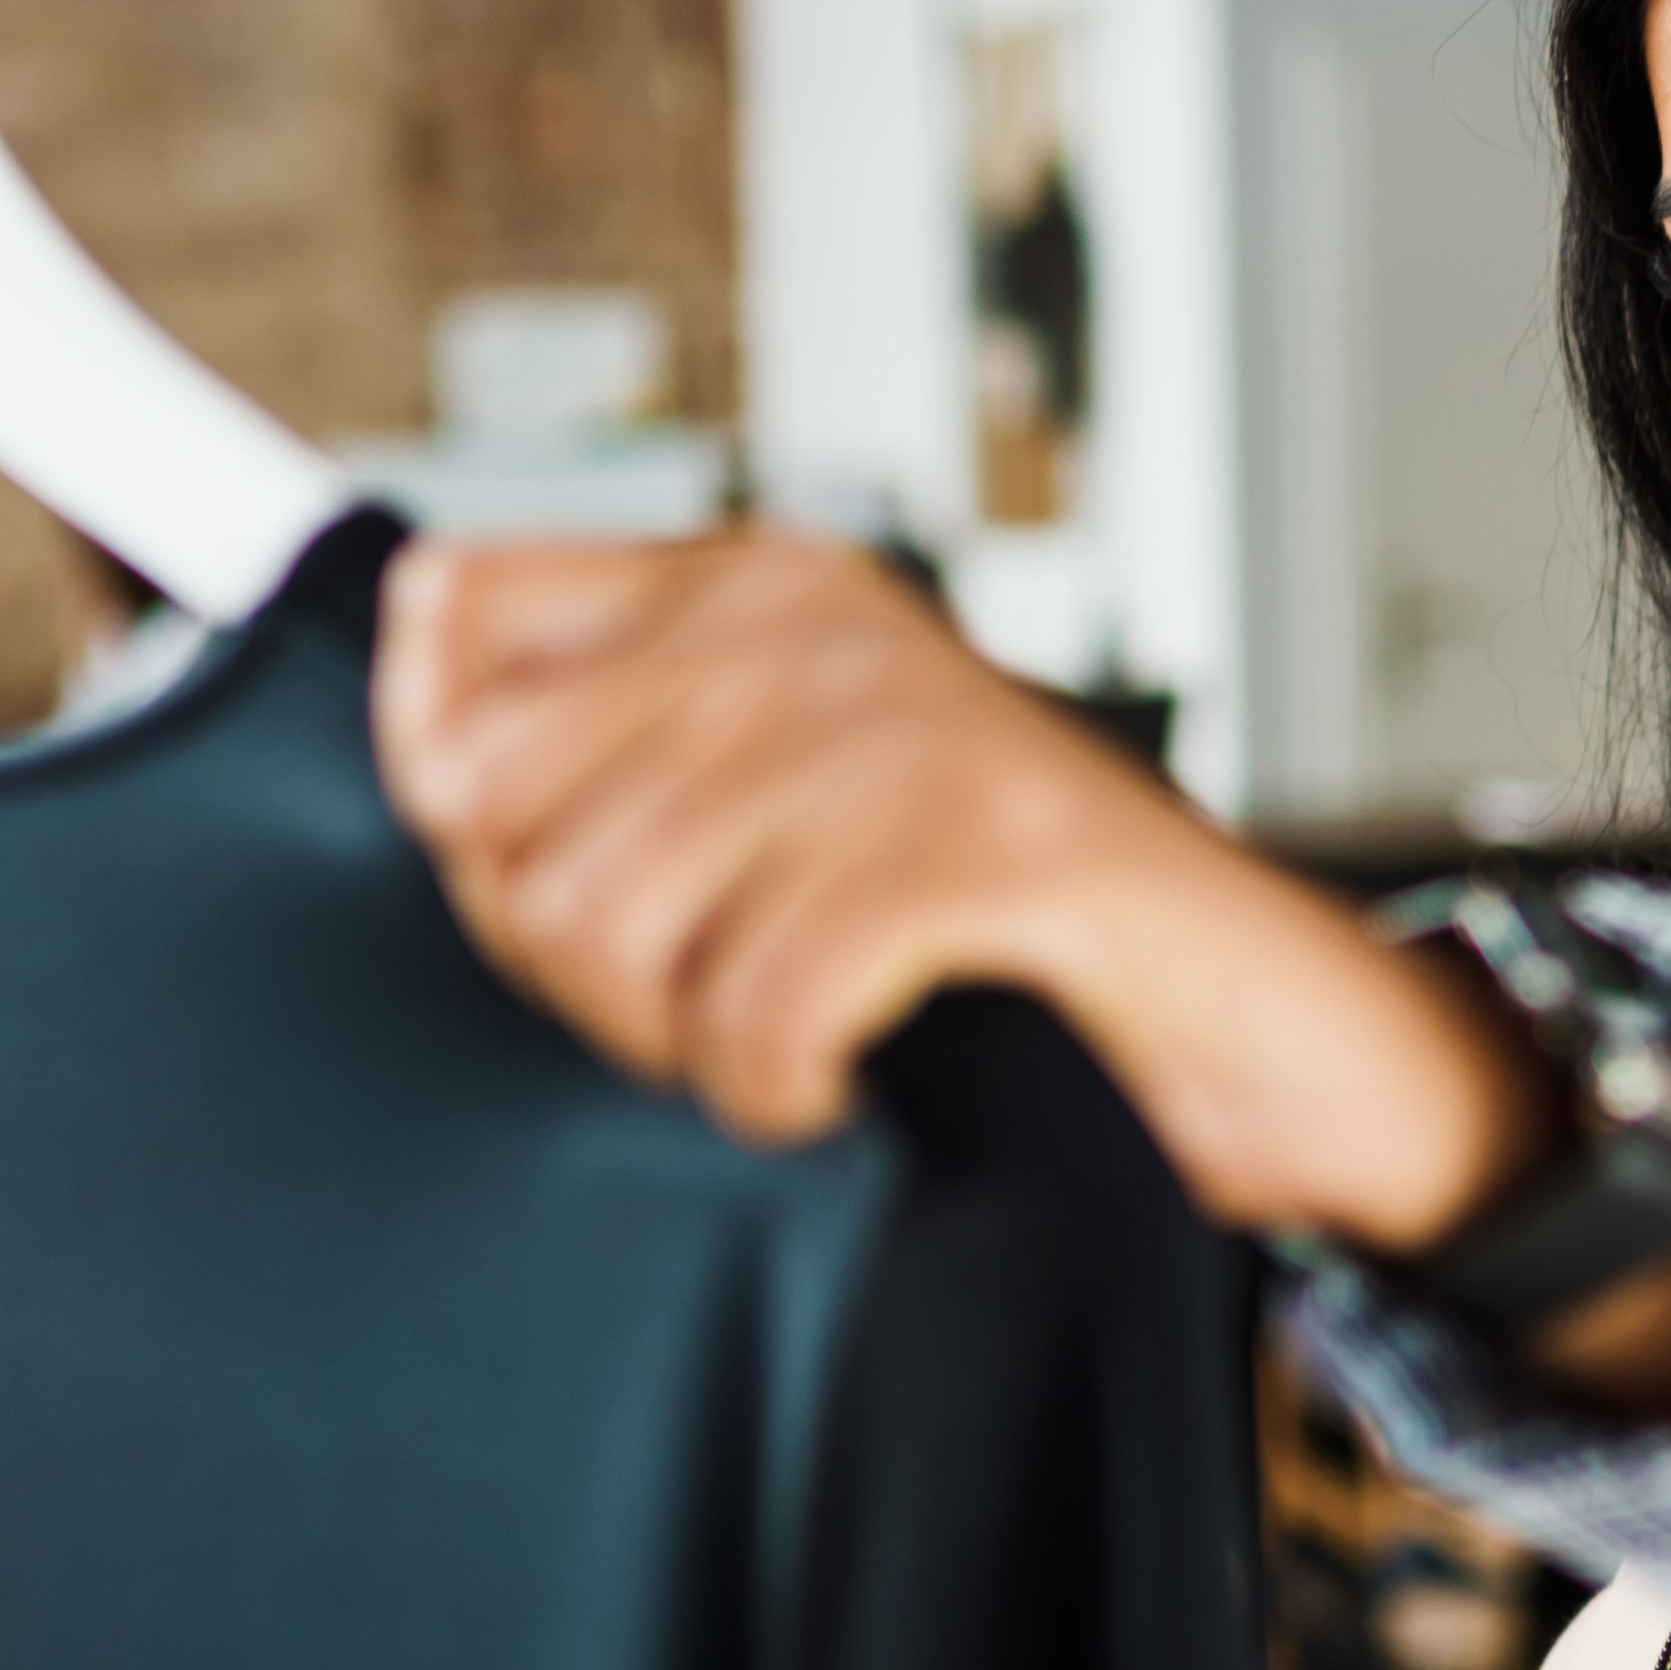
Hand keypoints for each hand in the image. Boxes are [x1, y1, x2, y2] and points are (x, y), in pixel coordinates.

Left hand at [371, 528, 1560, 1247]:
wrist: (1254, 1013)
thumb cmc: (1000, 926)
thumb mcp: (789, 798)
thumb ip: (611, 753)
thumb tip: (417, 746)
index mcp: (749, 584)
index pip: (449, 617)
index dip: (450, 787)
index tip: (552, 874)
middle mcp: (810, 622)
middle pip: (495, 805)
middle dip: (558, 956)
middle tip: (686, 1001)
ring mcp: (903, 725)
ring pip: (604, 915)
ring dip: (669, 1037)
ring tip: (765, 1039)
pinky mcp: (986, 848)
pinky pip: (759, 999)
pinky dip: (773, 1085)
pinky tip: (827, 1085)